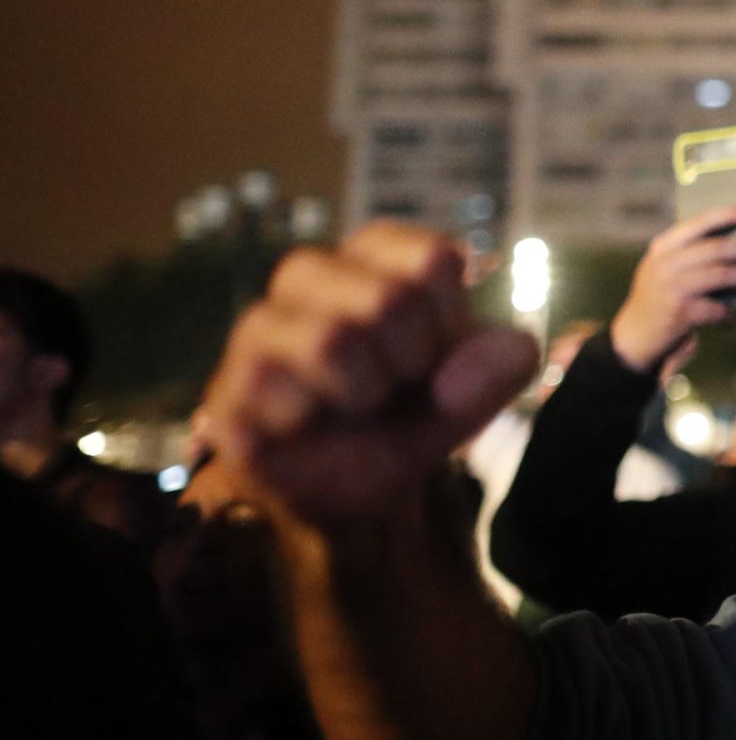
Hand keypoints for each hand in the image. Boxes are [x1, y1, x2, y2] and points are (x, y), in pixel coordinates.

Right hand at [196, 223, 538, 530]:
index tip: (435, 349)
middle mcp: (310, 275)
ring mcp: (260, 327)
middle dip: (412, 361)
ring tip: (356, 404)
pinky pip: (284, 399)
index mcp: (376, 255)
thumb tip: (452, 380)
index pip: (432, 261)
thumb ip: (503, 365)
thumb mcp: (481, 387)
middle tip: (395, 384)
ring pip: (331, 339)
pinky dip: (319, 428)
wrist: (361, 485)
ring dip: (365, 393)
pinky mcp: (227, 385)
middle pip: (387, 298)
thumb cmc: (417, 410)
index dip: (449, 323)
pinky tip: (310, 428)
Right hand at [610, 206, 735, 370]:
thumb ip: (691, 256)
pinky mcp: (680, 311)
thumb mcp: (666, 271)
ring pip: (725, 275)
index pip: (699, 223)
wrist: (634, 337)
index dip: (728, 214)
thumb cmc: (661, 299)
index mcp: (663, 247)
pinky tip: (731, 320)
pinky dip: (729, 315)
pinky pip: (719, 308)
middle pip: (719, 249)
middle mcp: (665, 263)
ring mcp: (672, 286)